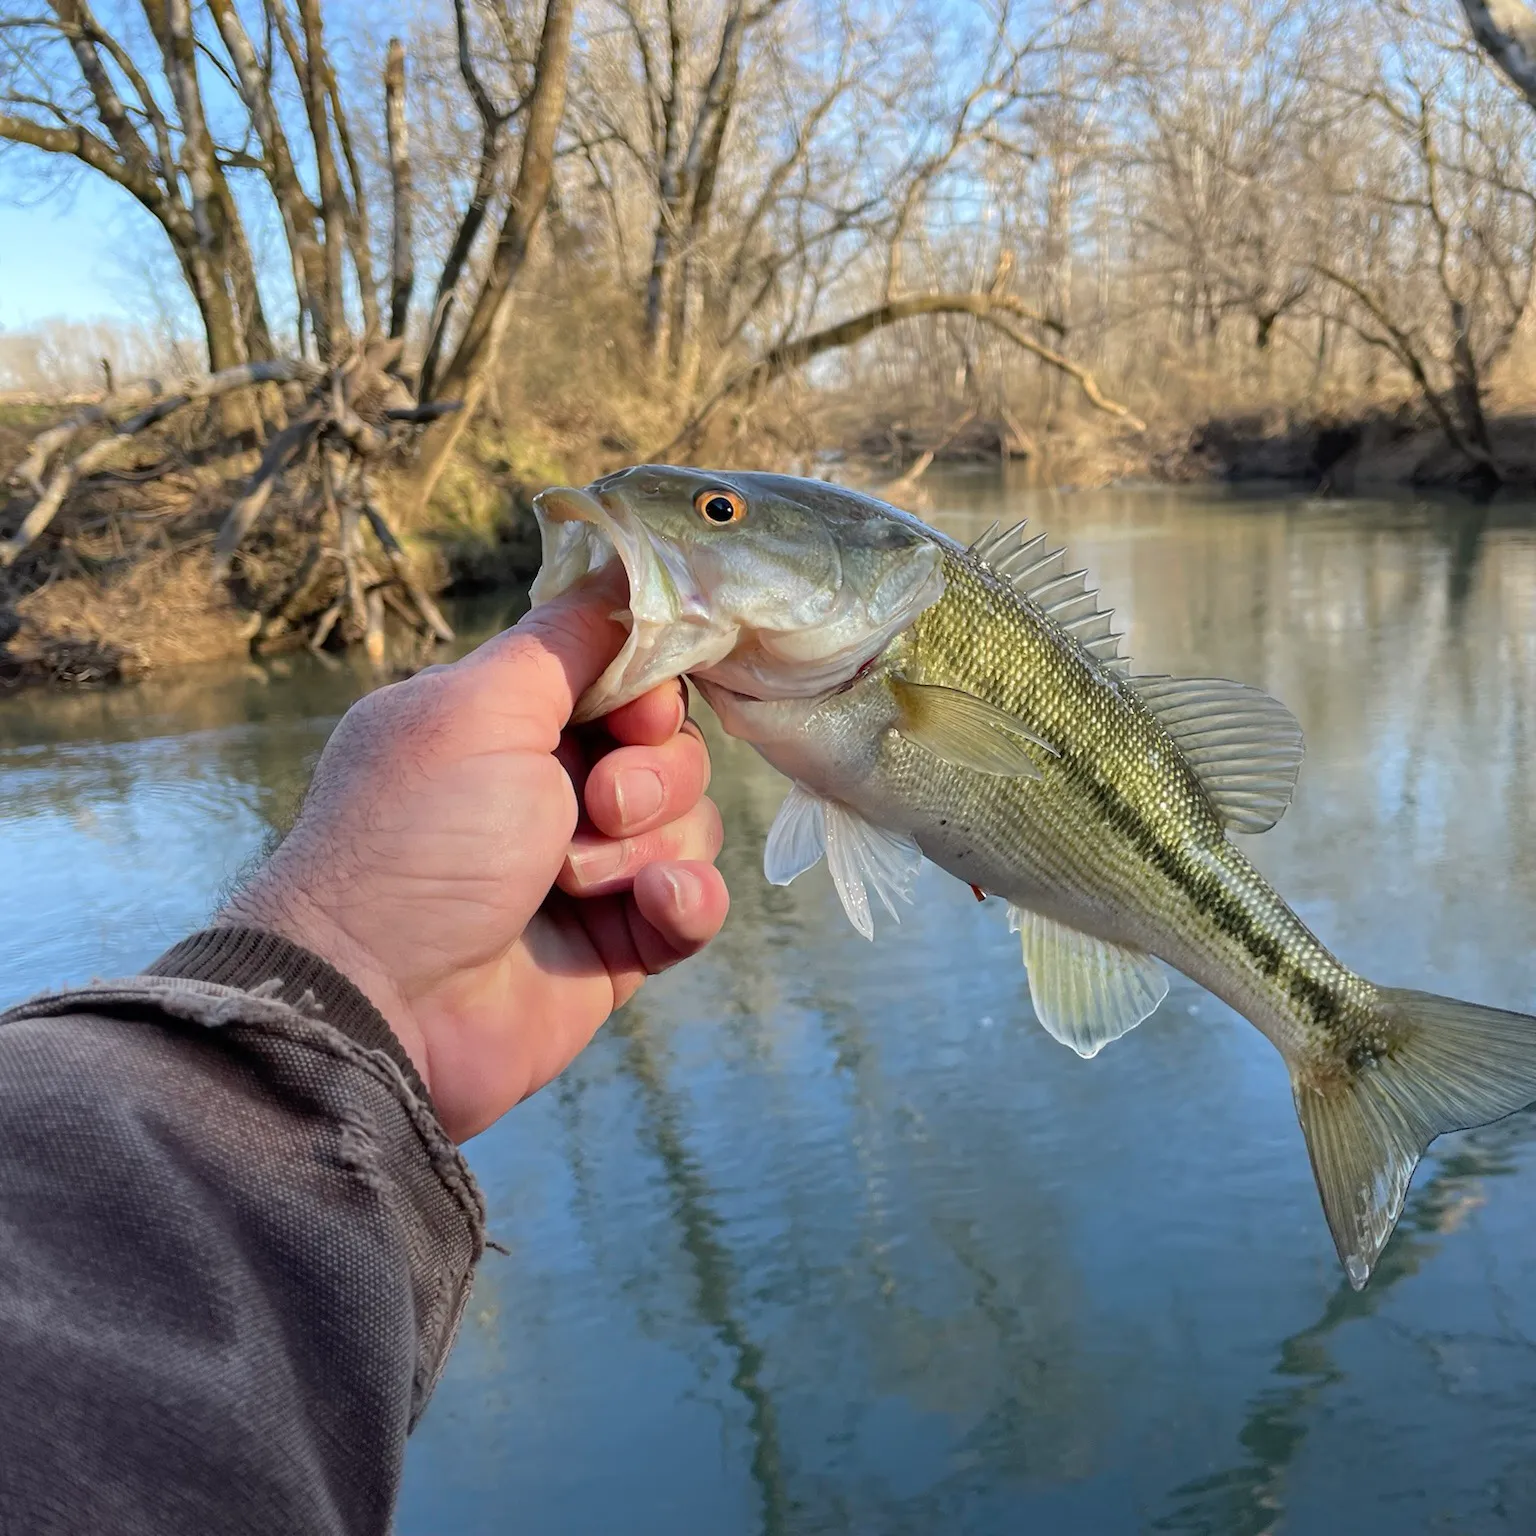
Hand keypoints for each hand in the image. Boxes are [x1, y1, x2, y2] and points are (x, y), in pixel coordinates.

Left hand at [222, 577, 728, 1140]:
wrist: (382, 1006)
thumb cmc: (417, 840)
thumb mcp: (479, 708)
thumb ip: (567, 638)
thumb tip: (628, 564)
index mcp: (510, 723)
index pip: (628, 680)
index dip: (649, 692)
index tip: (633, 713)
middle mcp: (551, 789)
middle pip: (673, 750)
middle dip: (649, 776)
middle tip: (592, 805)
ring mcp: (589, 870)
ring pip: (690, 825)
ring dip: (648, 846)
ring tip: (577, 880)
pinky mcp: (619, 944)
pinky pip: (694, 904)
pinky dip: (684, 902)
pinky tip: (652, 908)